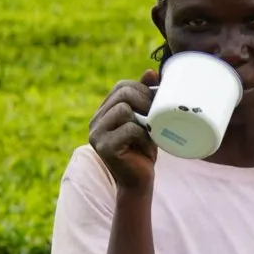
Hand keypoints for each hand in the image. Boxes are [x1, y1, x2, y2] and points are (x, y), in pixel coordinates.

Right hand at [88, 70, 160, 192]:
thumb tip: (151, 71)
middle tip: (157, 119)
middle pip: (123, 93)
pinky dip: (143, 137)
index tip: (157, 105)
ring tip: (149, 136)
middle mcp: (95, 121)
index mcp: (104, 112)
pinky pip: (129, 128)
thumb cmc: (144, 151)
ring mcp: (96, 134)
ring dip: (144, 122)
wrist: (139, 183)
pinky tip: (145, 149)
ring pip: (124, 109)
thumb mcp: (147, 121)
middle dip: (146, 102)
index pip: (122, 86)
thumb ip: (146, 98)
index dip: (143, 90)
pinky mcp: (103, 147)